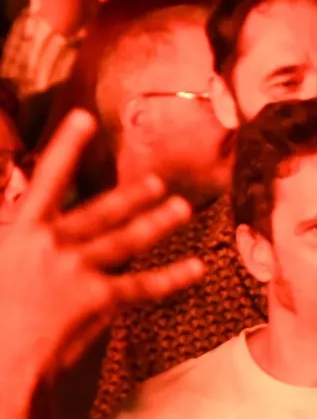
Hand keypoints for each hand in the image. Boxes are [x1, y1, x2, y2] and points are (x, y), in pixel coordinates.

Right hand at [0, 110, 199, 379]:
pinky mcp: (98, 300)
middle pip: (100, 212)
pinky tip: (197, 267)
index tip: (85, 118)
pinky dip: (172, 276)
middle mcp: (52, 245)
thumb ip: (13, 236)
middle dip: (131, 195)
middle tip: (158, 181)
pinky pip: (143, 285)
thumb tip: (19, 215)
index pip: (46, 180)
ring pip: (126, 240)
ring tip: (182, 208)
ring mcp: (77, 271)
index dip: (65, 147)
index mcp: (20, 232)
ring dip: (157, 222)